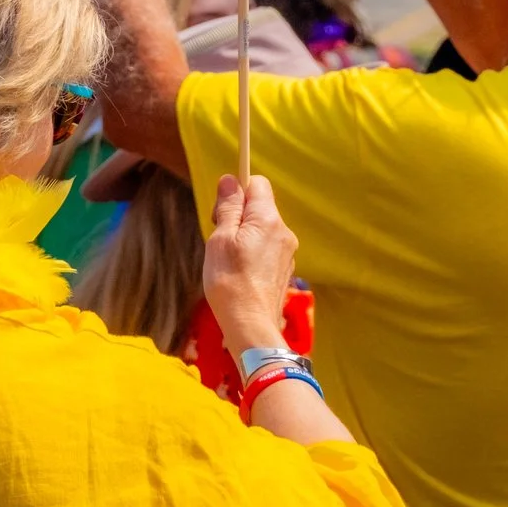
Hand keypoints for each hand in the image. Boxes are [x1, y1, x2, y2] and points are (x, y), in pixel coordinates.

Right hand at [204, 172, 297, 357]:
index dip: (237, 191)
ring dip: (245, 237)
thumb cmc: (230, 282)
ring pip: (262, 230)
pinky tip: (240, 273)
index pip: (257, 184)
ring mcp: (287, 252)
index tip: (222, 210)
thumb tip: (230, 180)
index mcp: (268, 219)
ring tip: (229, 262)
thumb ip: (228, 207)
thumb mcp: (220, 239)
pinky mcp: (284, 269)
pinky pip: (267, 249)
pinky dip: (253, 254)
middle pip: (259, 207)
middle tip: (220, 240)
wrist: (250, 326)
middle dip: (238, 217)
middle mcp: (283, 232)